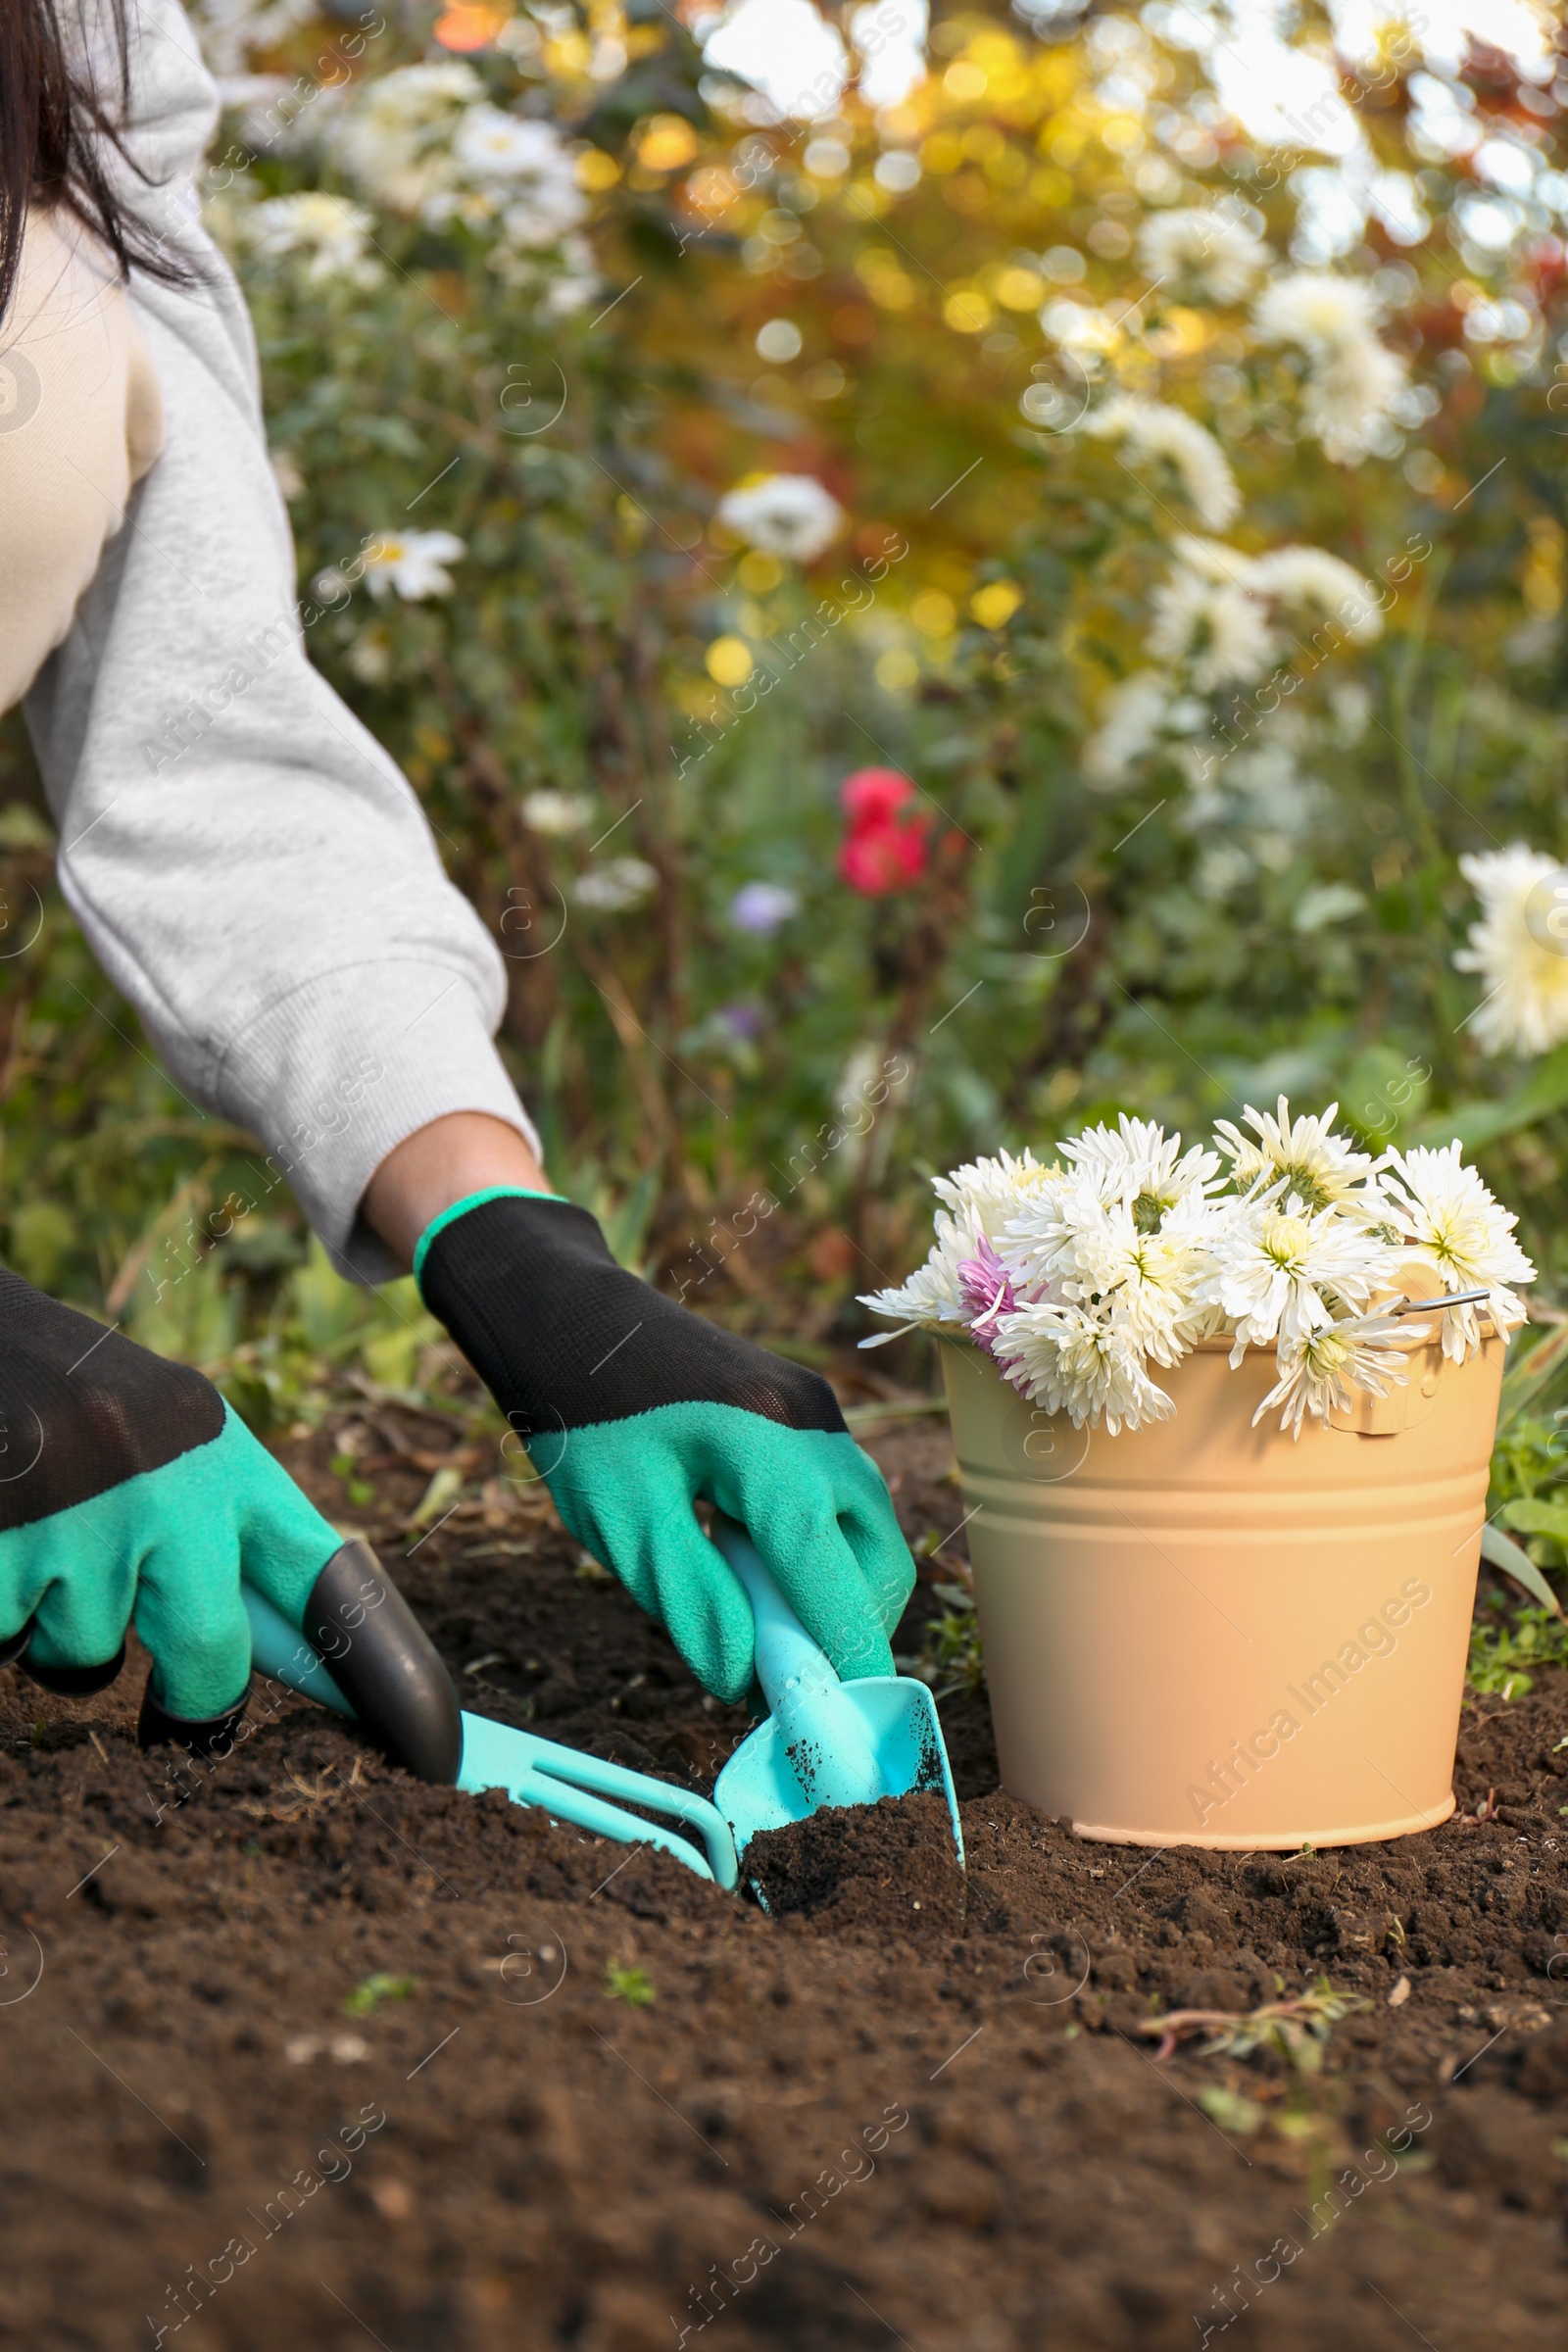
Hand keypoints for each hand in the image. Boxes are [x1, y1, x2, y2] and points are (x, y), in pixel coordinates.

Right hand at [0, 1269, 344, 1741]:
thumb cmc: (78, 1404)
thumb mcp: (169, 1436)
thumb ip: (221, 1527)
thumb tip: (293, 1647)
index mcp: (223, 1454)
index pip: (321, 1577)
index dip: (370, 1667)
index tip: (424, 1737)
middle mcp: (165, 1482)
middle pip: (205, 1654)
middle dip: (191, 1700)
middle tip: (177, 1713)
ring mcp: (77, 1516)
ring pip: (83, 1655)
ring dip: (55, 1631)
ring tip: (41, 1548)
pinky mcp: (0, 1545)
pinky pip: (6, 1638)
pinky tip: (2, 1546)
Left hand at [414, 1191, 914, 1702]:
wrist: (567, 1313)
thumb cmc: (580, 1417)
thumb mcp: (620, 1523)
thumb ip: (692, 1603)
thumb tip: (751, 1682)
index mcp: (766, 1447)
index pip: (835, 1576)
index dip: (848, 1661)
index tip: (846, 1734)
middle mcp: (814, 1424)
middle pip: (877, 1558)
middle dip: (851, 1631)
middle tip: (794, 1689)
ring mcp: (819, 1411)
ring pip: (867, 1530)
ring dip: (836, 1593)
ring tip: (767, 1633)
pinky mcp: (809, 1411)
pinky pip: (840, 1499)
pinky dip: (819, 1553)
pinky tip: (755, 1570)